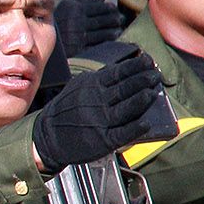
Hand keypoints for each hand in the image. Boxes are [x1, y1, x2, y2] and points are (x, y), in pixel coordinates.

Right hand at [31, 45, 169, 173]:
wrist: (48, 136)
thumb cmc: (67, 110)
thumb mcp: (78, 88)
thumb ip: (100, 79)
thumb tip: (127, 69)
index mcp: (90, 86)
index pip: (119, 72)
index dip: (137, 66)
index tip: (149, 62)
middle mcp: (95, 102)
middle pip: (125, 88)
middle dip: (144, 80)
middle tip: (155, 76)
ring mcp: (99, 121)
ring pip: (126, 109)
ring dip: (142, 100)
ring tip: (153, 93)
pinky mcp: (102, 141)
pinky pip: (123, 133)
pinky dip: (135, 128)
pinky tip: (146, 123)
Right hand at [52, 0, 127, 60]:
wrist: (35, 39)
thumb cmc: (52, 19)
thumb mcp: (63, 3)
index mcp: (73, 7)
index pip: (99, 6)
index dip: (109, 7)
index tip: (113, 8)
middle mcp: (76, 21)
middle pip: (104, 18)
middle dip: (114, 18)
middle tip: (118, 18)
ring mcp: (78, 36)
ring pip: (104, 32)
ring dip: (113, 30)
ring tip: (116, 28)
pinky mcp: (79, 49)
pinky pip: (98, 44)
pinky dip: (106, 40)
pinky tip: (110, 37)